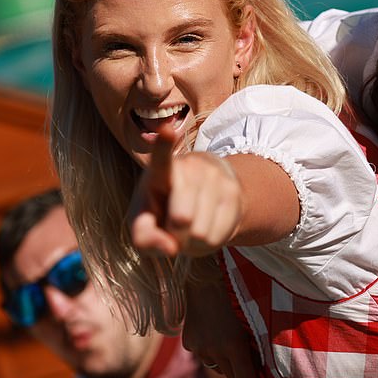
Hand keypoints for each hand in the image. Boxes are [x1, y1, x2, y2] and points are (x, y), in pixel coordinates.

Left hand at [130, 124, 242, 256]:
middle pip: (182, 218)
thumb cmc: (161, 211)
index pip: (162, 157)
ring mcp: (214, 177)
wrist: (199, 202)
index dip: (163, 145)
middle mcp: (190, 167)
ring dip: (191, 240)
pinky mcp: (233, 192)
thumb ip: (144, 238)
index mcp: (161, 170)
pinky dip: (207, 244)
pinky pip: (218, 237)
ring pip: (200, 231)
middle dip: (174, 233)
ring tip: (189, 226)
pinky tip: (205, 228)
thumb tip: (170, 248)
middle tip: (173, 225)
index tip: (167, 130)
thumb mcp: (143, 225)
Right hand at [184, 259, 267, 377]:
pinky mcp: (189, 343)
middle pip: (233, 376)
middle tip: (257, 368)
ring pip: (218, 366)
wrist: (204, 274)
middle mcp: (214, 350)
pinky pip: (205, 354)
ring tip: (234, 342)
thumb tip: (264, 370)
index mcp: (234, 345)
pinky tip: (217, 332)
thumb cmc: (236, 292)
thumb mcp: (252, 318)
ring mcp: (200, 348)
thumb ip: (257, 345)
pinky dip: (213, 350)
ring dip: (228, 362)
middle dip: (244, 374)